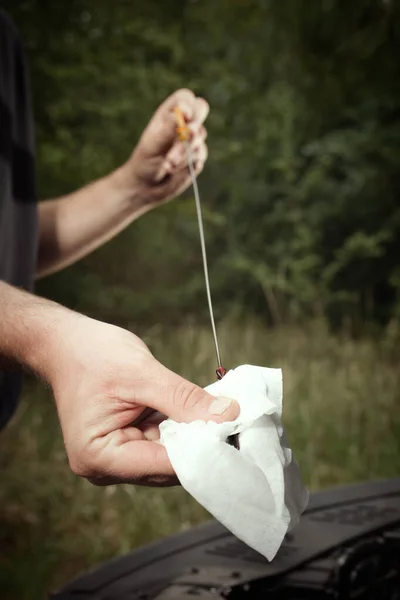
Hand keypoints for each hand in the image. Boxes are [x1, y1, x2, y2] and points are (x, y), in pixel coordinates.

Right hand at [47, 314, 238, 486]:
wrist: (65, 344)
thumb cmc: (92, 355)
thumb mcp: (142, 374)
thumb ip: (185, 400)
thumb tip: (229, 416)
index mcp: (99, 457)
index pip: (164, 466)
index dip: (202, 451)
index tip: (235, 434)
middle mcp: (104, 467)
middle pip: (168, 467)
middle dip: (199, 443)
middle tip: (233, 420)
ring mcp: (114, 458)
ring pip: (168, 456)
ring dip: (191, 434)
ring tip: (216, 412)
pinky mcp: (124, 444)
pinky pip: (161, 442)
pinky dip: (180, 427)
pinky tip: (196, 411)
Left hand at [118, 88, 208, 206]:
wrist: (146, 187)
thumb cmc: (145, 162)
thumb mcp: (152, 145)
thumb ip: (168, 128)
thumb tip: (182, 113)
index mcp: (169, 115)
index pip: (185, 98)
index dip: (188, 104)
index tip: (185, 116)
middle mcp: (183, 125)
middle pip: (201, 109)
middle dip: (195, 124)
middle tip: (187, 135)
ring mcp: (192, 141)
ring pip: (200, 138)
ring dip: (185, 151)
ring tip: (169, 164)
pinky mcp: (197, 157)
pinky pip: (201, 156)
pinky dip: (188, 164)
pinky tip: (174, 170)